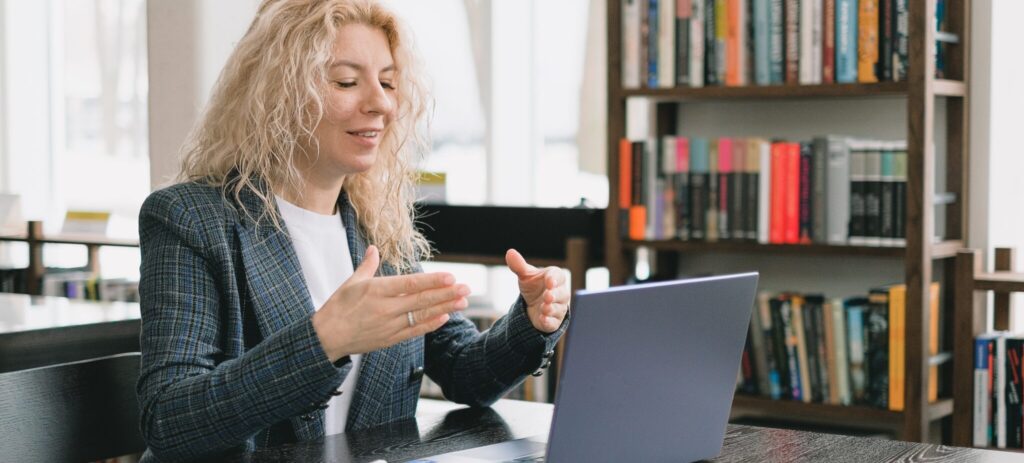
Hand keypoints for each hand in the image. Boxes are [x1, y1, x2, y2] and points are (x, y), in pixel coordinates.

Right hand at [312, 246, 469, 361]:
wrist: (326, 338)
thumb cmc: (337, 307)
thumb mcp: (351, 282)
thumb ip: (367, 265)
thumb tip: (374, 248)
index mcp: (376, 290)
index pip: (410, 284)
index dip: (432, 281)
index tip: (450, 276)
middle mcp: (385, 308)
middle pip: (421, 300)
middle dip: (446, 293)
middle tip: (467, 288)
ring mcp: (389, 325)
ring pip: (422, 315)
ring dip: (444, 308)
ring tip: (463, 302)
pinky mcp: (390, 339)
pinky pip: (414, 331)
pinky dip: (430, 325)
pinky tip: (445, 317)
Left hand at [505, 249, 569, 333]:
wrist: (533, 306)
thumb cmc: (534, 287)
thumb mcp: (526, 276)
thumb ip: (519, 265)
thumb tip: (510, 252)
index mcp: (555, 278)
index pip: (558, 276)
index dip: (554, 279)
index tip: (549, 281)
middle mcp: (560, 293)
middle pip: (562, 293)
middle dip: (555, 295)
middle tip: (547, 296)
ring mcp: (558, 308)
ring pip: (559, 308)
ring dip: (552, 308)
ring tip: (544, 308)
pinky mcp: (554, 322)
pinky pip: (554, 322)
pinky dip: (549, 321)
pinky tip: (543, 319)